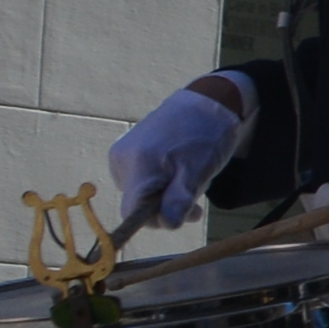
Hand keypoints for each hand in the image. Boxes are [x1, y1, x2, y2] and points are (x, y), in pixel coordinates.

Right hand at [106, 74, 248, 233]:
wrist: (206, 103)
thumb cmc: (205, 137)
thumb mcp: (199, 172)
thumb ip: (180, 199)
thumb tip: (166, 224)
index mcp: (138, 165)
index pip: (131, 212)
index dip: (155, 220)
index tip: (181, 214)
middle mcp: (121, 159)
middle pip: (137, 203)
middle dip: (167, 206)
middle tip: (195, 196)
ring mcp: (122, 153)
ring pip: (141, 192)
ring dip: (166, 195)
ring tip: (188, 176)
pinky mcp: (127, 150)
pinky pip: (140, 179)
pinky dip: (160, 182)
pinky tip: (177, 169)